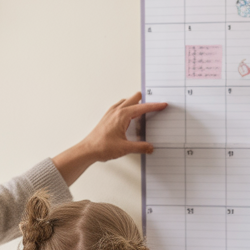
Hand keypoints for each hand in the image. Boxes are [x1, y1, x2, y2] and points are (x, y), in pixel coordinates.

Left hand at [52, 92, 167, 184]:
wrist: (87, 150)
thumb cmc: (102, 147)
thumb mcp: (125, 148)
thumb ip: (140, 147)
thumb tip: (150, 147)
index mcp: (122, 115)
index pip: (142, 107)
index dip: (154, 106)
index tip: (162, 105)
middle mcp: (116, 111)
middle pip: (134, 98)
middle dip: (145, 100)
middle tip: (155, 105)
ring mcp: (111, 113)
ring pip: (126, 101)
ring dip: (136, 103)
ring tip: (144, 109)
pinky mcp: (107, 117)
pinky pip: (120, 107)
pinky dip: (127, 108)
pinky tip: (129, 116)